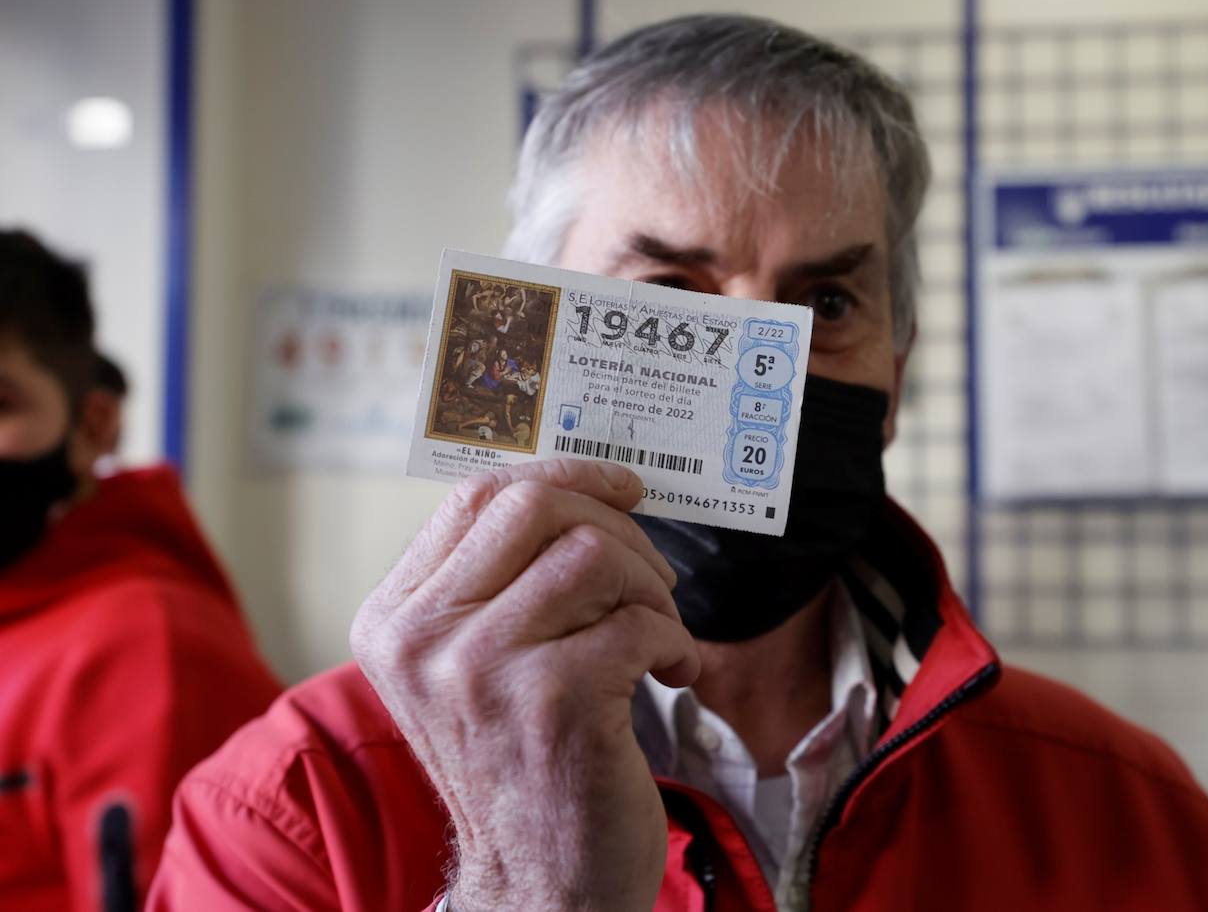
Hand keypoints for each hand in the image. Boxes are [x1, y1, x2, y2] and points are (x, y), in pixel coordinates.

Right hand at [351, 459, 698, 910]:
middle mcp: (421, 639)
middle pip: (534, 506)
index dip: (564, 476)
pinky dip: (674, 641)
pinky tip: (669, 675)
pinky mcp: (553, 702)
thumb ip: (498, 582)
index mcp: (394, 618)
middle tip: (650, 578)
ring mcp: (481, 669)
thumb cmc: (522, 763)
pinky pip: (639, 621)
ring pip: (594, 555)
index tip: (620, 490)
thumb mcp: (474, 667)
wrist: (540, 882)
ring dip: (651, 590)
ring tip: (658, 636)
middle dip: (617, 528)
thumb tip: (576, 489)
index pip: (479, 496)